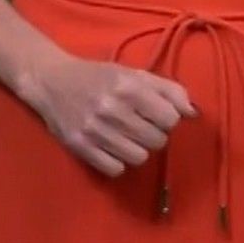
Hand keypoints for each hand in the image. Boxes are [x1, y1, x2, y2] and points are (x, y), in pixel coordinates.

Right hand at [17, 55, 196, 176]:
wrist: (50, 80)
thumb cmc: (97, 75)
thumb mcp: (133, 73)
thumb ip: (168, 89)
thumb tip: (193, 113)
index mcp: (128, 86)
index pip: (170, 119)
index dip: (167, 119)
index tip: (155, 114)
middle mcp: (112, 108)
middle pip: (157, 141)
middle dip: (152, 134)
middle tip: (137, 125)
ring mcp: (94, 129)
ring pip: (138, 158)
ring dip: (136, 149)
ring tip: (124, 136)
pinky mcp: (80, 147)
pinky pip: (115, 169)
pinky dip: (116, 161)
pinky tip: (110, 147)